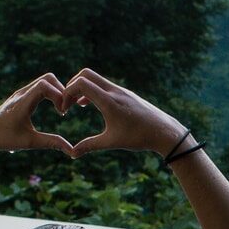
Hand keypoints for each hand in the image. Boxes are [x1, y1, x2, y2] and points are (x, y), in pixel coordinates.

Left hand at [0, 74, 73, 153]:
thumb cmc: (6, 139)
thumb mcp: (30, 143)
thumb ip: (51, 143)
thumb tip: (72, 150)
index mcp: (22, 104)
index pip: (44, 86)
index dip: (59, 95)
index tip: (62, 113)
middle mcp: (21, 94)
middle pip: (48, 78)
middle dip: (61, 90)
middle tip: (65, 109)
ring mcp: (21, 92)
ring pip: (44, 80)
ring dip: (57, 91)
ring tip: (61, 109)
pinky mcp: (21, 94)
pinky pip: (40, 85)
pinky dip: (50, 92)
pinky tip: (54, 107)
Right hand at [61, 68, 185, 157]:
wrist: (164, 131)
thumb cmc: (138, 137)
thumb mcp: (112, 142)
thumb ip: (90, 146)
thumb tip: (72, 154)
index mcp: (109, 101)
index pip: (81, 84)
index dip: (67, 93)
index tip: (64, 109)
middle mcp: (114, 91)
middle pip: (86, 74)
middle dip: (71, 86)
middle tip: (67, 103)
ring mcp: (121, 90)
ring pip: (95, 79)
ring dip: (82, 88)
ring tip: (76, 105)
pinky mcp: (125, 93)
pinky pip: (104, 85)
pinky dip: (93, 91)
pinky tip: (89, 104)